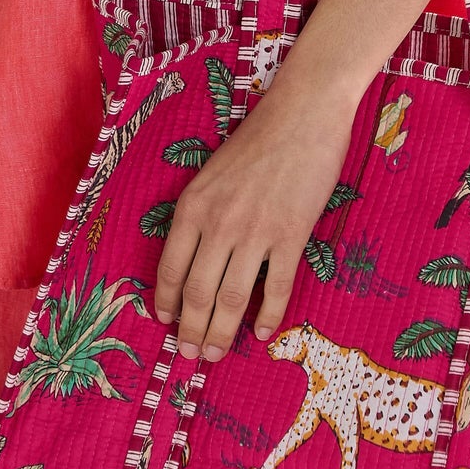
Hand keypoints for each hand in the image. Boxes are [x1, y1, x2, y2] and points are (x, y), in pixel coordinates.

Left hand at [152, 63, 357, 359]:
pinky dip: (269, 315)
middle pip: (198, 293)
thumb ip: (203, 213)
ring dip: (223, 332)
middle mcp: (218, 224)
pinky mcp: (291, 235)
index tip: (166, 323)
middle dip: (192, 330)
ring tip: (218, 354)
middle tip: (191, 355)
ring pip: (231, 298)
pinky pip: (276, 288)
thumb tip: (198, 257)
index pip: (170, 269)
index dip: (167, 303)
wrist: (302, 113)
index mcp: (192, 206)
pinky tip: (264, 333)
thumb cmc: (257, 138)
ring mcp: (255, 232)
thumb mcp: (212, 173)